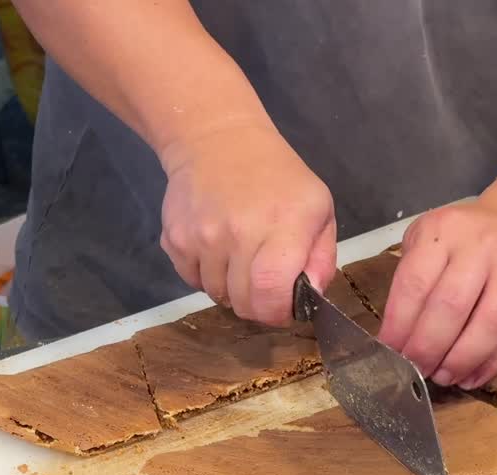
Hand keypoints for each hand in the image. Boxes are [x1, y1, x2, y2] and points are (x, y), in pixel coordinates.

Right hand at [159, 124, 336, 325]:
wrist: (218, 140)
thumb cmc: (278, 178)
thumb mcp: (318, 208)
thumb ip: (321, 258)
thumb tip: (310, 297)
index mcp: (282, 225)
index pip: (270, 291)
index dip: (276, 312)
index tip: (282, 309)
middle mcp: (238, 232)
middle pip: (242, 301)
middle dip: (257, 305)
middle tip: (263, 286)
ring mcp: (202, 236)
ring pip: (216, 293)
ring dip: (230, 288)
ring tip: (239, 258)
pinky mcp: (175, 238)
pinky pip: (191, 280)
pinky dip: (205, 275)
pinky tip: (216, 249)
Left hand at [379, 192, 496, 388]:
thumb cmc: (464, 239)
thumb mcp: (428, 237)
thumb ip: (410, 276)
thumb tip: (395, 336)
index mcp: (446, 231)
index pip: (416, 283)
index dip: (399, 324)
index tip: (389, 351)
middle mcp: (484, 249)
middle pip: (452, 306)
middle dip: (428, 347)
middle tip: (414, 369)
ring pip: (490, 326)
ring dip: (461, 360)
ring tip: (442, 377)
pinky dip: (490, 365)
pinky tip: (469, 377)